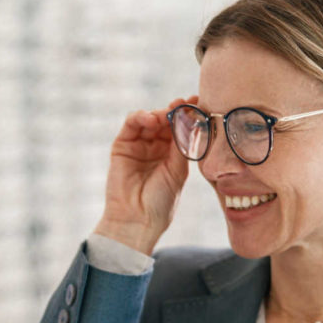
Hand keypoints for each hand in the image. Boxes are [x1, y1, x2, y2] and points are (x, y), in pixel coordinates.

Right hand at [96, 96, 198, 254]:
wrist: (137, 220)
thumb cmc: (160, 202)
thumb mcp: (178, 171)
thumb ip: (182, 145)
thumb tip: (193, 119)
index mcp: (173, 155)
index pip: (182, 128)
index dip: (190, 115)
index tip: (200, 102)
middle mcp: (156, 147)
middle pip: (167, 120)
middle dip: (176, 110)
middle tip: (185, 104)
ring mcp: (139, 145)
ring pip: (150, 119)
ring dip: (160, 113)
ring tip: (167, 115)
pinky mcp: (122, 145)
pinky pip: (131, 124)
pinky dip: (141, 116)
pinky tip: (152, 119)